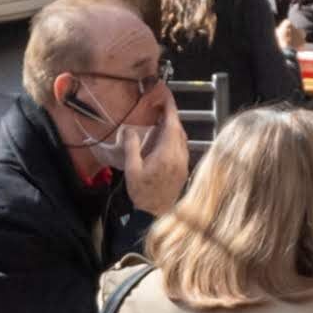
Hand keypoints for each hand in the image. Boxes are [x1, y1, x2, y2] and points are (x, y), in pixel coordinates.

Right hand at [119, 90, 193, 216]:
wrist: (156, 214)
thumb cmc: (143, 194)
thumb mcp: (131, 170)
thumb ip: (132, 147)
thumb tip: (129, 130)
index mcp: (167, 154)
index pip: (172, 125)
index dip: (170, 110)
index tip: (166, 98)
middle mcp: (179, 156)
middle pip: (179, 130)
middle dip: (171, 117)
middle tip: (161, 108)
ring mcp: (183, 163)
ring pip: (182, 138)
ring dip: (173, 128)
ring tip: (162, 122)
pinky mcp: (184, 169)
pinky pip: (182, 148)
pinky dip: (175, 139)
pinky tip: (165, 141)